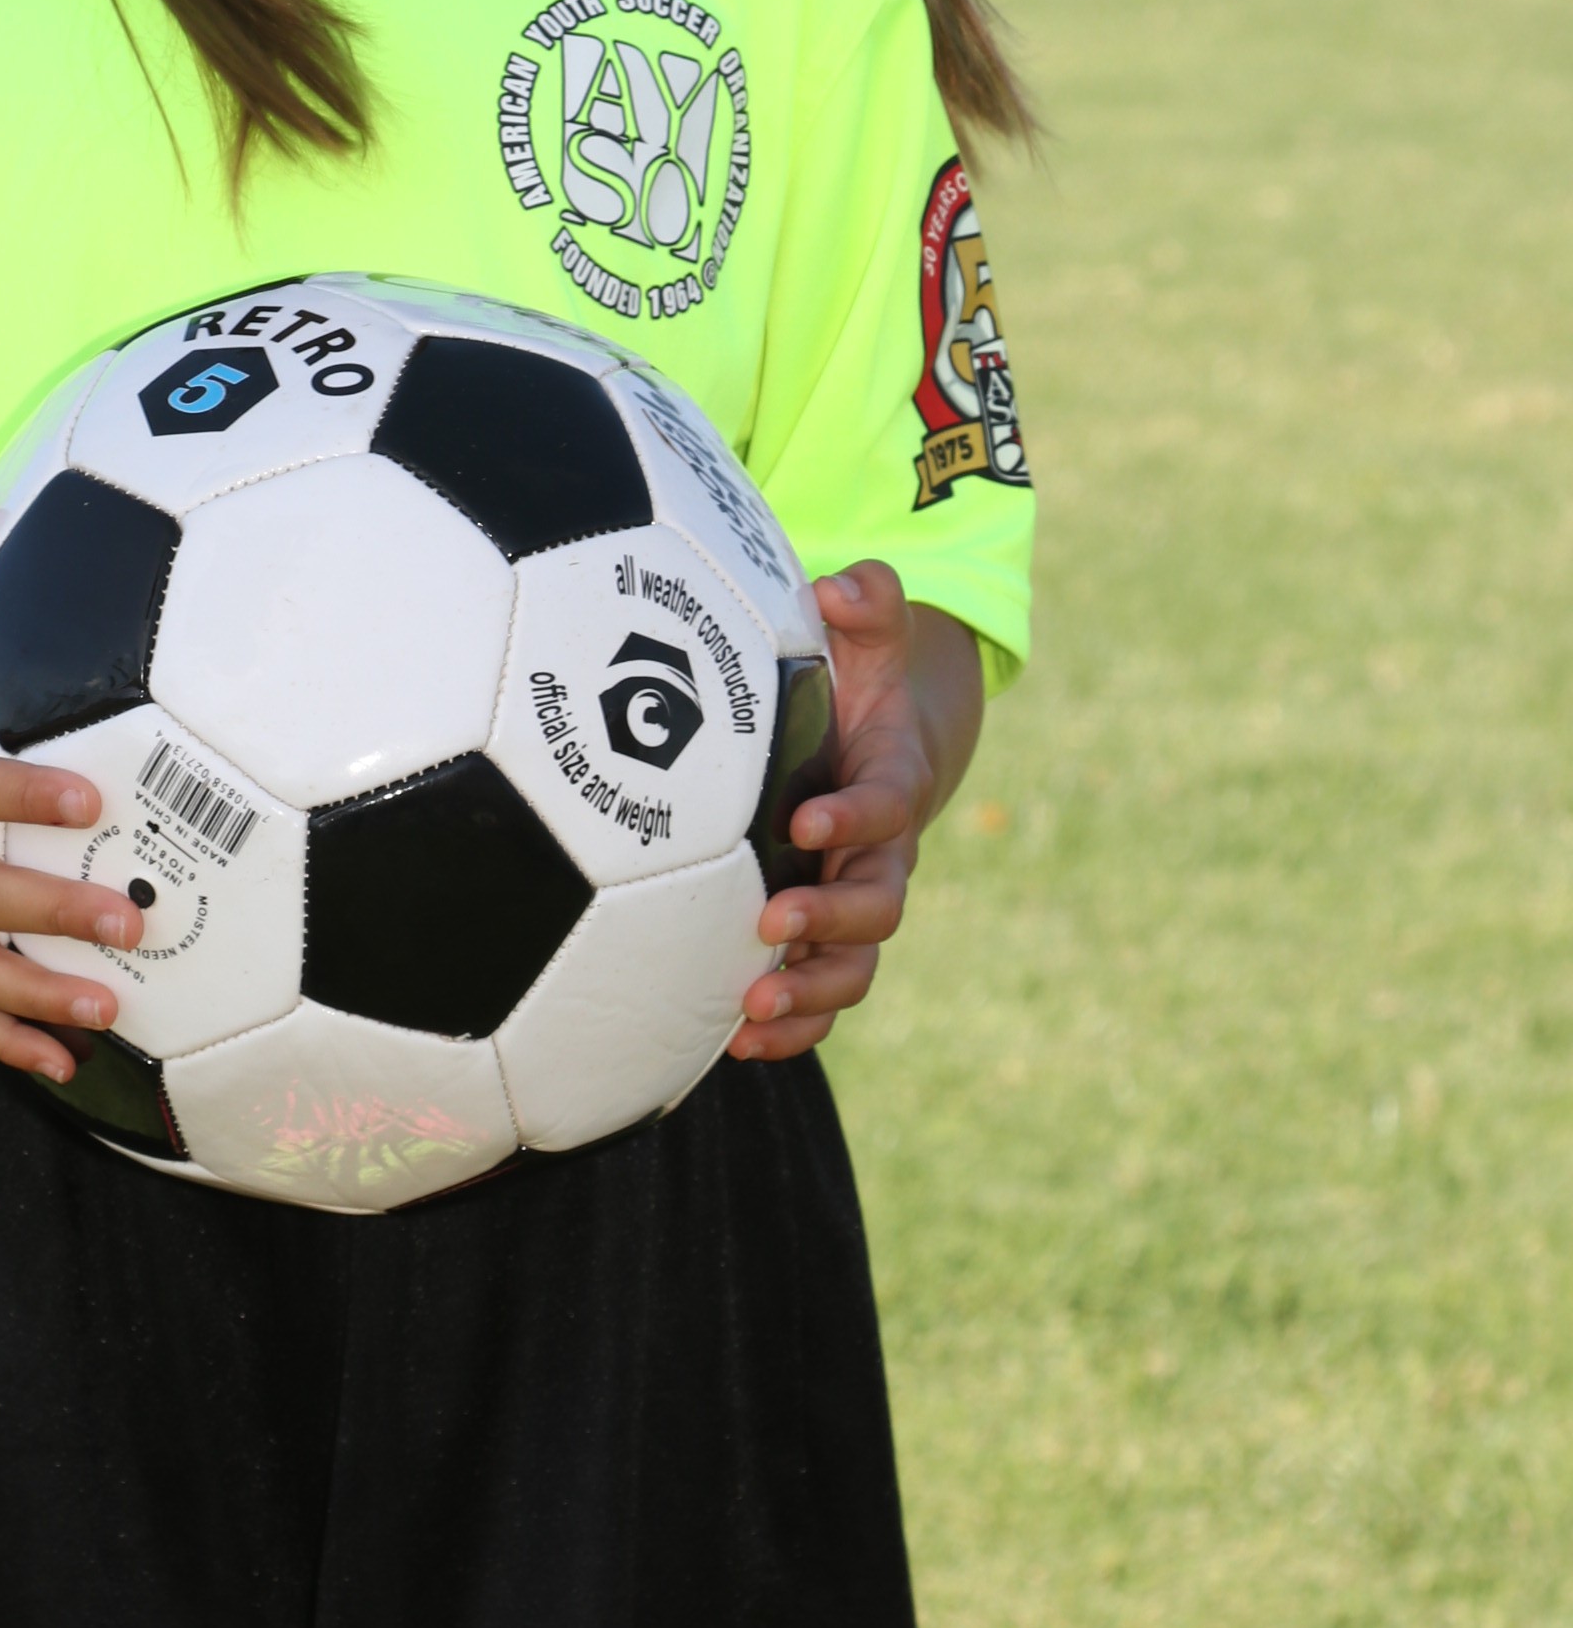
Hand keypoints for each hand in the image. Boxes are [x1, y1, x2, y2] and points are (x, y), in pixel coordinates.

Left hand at [728, 562, 982, 1064]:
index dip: (853, 818)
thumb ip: (870, 603)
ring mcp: (855, 904)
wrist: (885, 744)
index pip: (885, 805)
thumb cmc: (863, 684)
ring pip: (853, 970)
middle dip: (826, 924)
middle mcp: (881, 856)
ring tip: (750, 1013)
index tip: (804, 821)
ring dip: (807, 996)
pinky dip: (791, 1028)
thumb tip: (846, 581)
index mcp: (893, 782)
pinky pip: (821, 996)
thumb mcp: (872, 634)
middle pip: (875, 907)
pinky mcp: (826, 938)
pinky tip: (734, 1045)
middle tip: (769, 925)